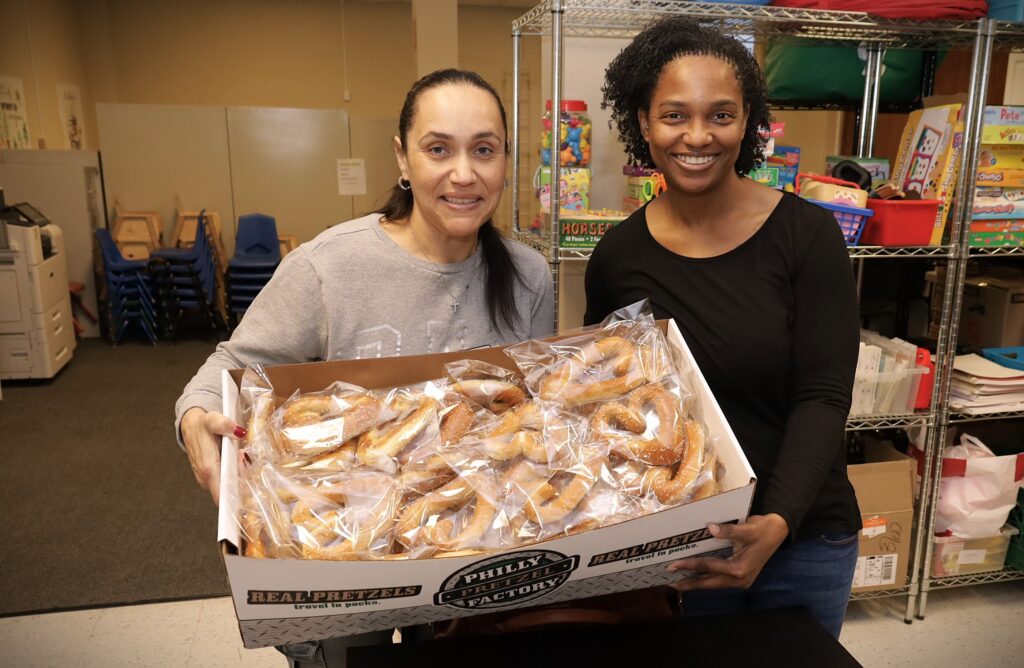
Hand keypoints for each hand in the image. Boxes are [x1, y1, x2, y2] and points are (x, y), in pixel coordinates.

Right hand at [181, 407, 246, 504]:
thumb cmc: (202, 424)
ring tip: (239, 455)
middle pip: (228, 490)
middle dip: (240, 479)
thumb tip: (239, 432)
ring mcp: (206, 479)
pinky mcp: (208, 476)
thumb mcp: (213, 420)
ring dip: (237, 474)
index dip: (235, 496)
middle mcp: (206, 478)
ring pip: (226, 486)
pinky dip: (232, 472)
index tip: (249, 486)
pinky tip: (235, 458)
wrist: (190, 425)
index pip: (221, 495)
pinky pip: (223, 480)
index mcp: (208, 469)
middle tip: (244, 458)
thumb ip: (225, 425)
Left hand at [666, 513, 789, 590]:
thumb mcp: (747, 528)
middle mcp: (740, 579)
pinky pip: (720, 580)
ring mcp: (742, 580)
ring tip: (681, 583)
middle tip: (671, 583)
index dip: (689, 565)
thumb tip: (711, 528)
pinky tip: (698, 577)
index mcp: (739, 569)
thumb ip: (729, 531)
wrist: (778, 531)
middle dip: (690, 583)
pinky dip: (708, 579)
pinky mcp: (742, 577)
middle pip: (710, 583)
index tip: (673, 565)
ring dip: (698, 583)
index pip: (708, 567)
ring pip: (715, 584)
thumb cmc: (763, 529)